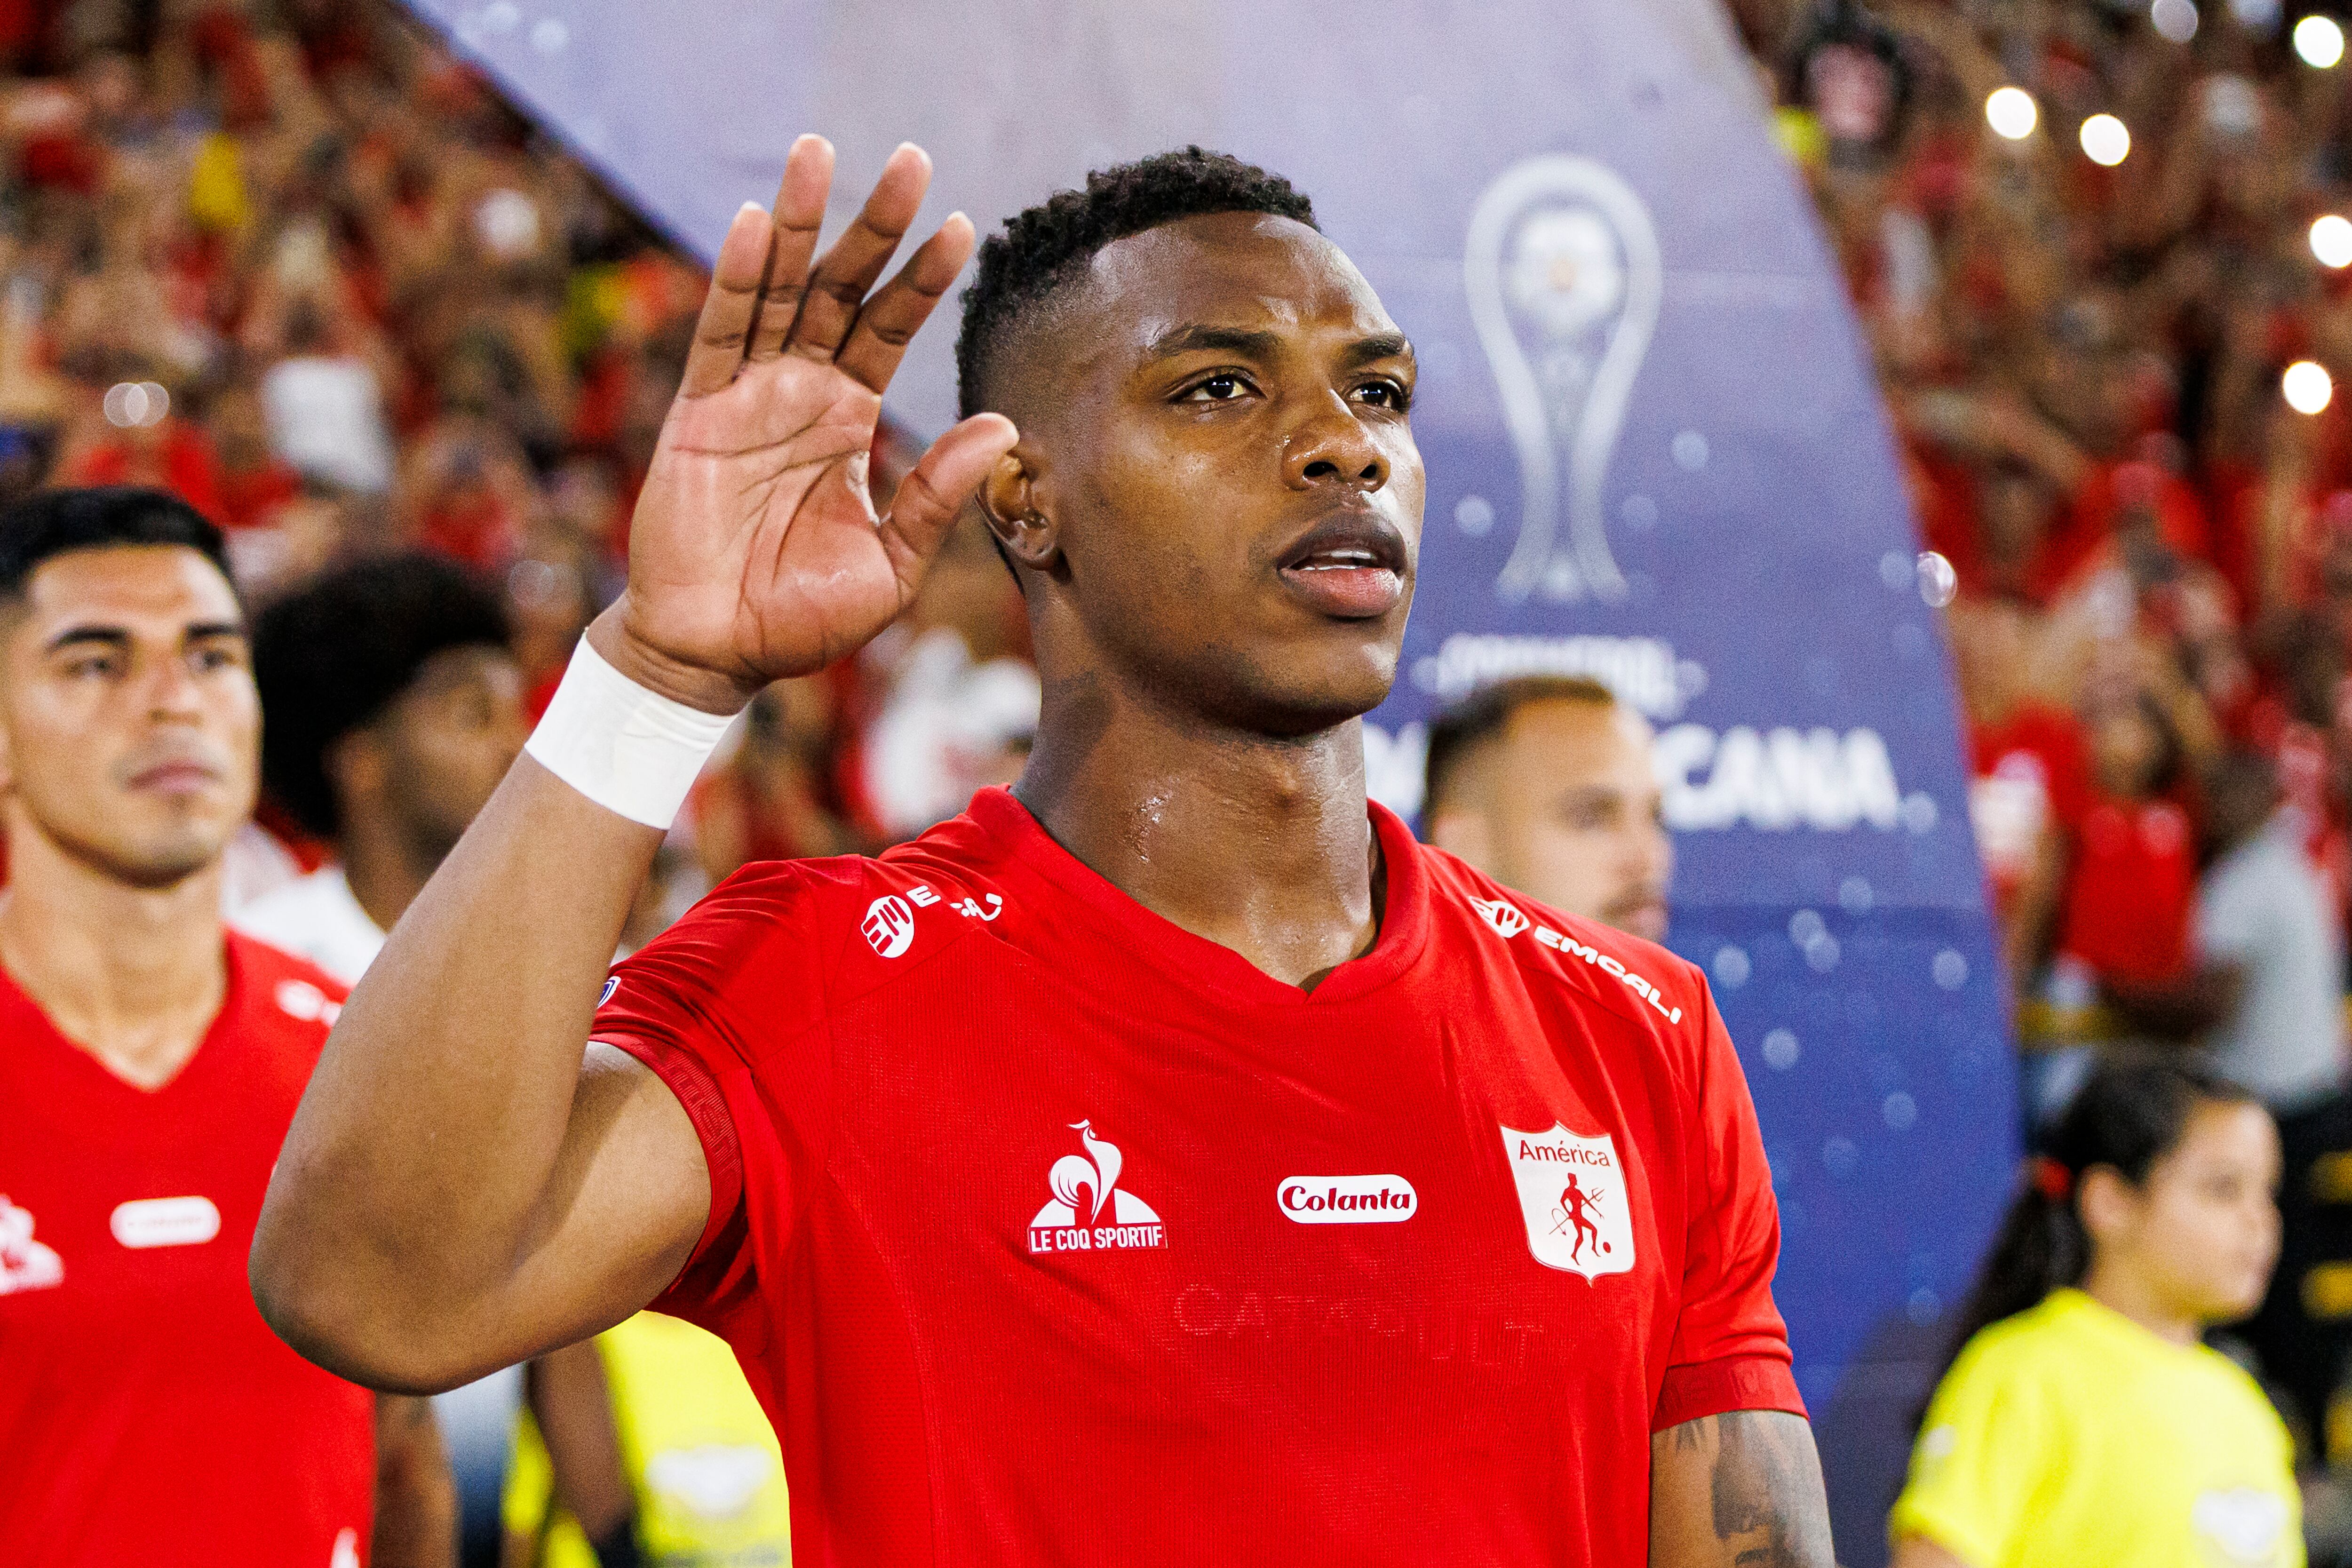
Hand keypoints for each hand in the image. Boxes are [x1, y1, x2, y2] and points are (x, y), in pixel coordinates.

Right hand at [596, 136, 1017, 711]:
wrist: (721, 653)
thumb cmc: (802, 616)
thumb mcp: (894, 561)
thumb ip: (938, 494)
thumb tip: (1004, 426)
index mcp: (849, 417)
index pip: (891, 328)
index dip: (923, 279)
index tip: (962, 226)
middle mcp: (801, 390)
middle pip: (840, 287)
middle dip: (873, 225)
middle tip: (910, 159)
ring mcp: (747, 394)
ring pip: (776, 290)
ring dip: (796, 222)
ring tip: (819, 153)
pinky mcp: (698, 413)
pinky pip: (719, 334)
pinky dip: (733, 279)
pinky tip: (750, 225)